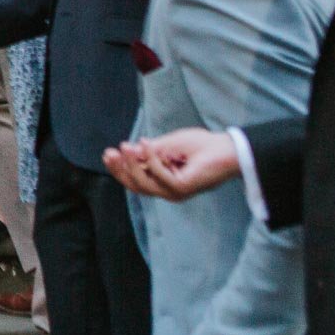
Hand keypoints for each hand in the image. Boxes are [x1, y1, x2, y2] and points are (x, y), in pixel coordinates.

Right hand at [103, 128, 240, 200]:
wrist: (227, 150)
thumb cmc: (201, 147)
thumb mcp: (168, 145)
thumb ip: (149, 151)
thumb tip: (127, 150)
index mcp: (163, 181)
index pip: (135, 180)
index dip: (119, 168)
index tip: (107, 153)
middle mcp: (167, 190)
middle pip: (135, 186)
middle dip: (120, 170)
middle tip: (110, 152)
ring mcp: (175, 192)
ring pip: (144, 185)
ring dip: (131, 165)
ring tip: (125, 146)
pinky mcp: (182, 188)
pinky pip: (159, 175)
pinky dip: (151, 159)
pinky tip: (145, 143)